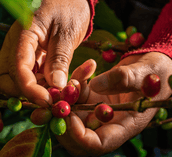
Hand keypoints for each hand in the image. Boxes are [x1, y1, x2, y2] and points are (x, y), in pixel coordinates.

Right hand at [0, 0, 89, 106]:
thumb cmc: (69, 8)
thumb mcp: (67, 32)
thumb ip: (59, 58)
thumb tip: (56, 85)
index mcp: (23, 34)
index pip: (17, 66)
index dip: (29, 88)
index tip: (47, 100)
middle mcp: (17, 45)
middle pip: (6, 77)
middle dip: (25, 92)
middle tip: (49, 97)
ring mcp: (23, 51)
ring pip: (17, 79)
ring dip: (35, 90)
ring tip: (56, 91)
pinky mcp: (33, 56)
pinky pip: (31, 75)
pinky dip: (41, 84)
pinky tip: (57, 84)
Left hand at [56, 52, 171, 156]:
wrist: (151, 66)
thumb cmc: (156, 73)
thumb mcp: (146, 74)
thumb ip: (124, 78)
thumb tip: (96, 85)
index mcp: (124, 125)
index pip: (97, 143)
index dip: (79, 135)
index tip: (69, 115)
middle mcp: (108, 121)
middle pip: (77, 133)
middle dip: (62, 119)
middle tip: (53, 100)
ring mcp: (98, 108)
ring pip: (73, 111)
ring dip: (65, 97)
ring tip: (72, 79)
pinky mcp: (93, 95)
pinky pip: (76, 94)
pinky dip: (74, 83)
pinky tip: (85, 68)